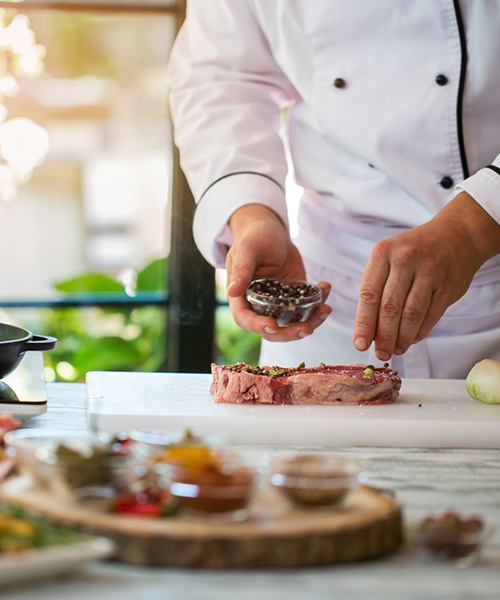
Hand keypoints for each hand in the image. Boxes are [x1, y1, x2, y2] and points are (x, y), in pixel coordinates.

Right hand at [226, 204, 331, 340]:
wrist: (271, 233)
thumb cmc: (254, 238)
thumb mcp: (247, 250)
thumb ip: (241, 270)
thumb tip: (232, 292)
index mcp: (241, 298)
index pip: (245, 319)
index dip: (258, 326)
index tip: (273, 326)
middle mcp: (260, 306)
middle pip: (273, 330)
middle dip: (290, 333)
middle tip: (308, 328)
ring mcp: (279, 304)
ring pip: (293, 323)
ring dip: (311, 322)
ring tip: (325, 309)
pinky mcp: (295, 297)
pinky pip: (308, 307)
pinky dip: (319, 302)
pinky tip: (325, 287)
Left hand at [353, 192, 499, 360]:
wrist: (456, 234)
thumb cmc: (413, 251)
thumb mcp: (388, 257)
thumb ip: (377, 288)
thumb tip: (368, 329)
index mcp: (382, 253)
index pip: (368, 295)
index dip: (364, 323)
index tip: (359, 343)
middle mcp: (404, 260)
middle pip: (390, 308)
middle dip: (383, 336)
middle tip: (380, 353)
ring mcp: (429, 271)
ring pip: (411, 314)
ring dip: (402, 338)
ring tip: (395, 350)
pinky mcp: (447, 285)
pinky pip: (431, 315)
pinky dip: (420, 332)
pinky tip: (412, 340)